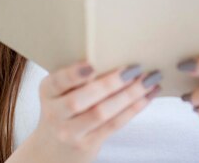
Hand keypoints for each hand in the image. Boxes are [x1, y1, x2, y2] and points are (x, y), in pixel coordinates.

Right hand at [31, 61, 161, 162]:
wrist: (56, 148)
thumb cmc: (66, 108)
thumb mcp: (61, 91)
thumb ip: (80, 75)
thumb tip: (118, 50)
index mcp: (47, 91)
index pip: (57, 82)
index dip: (74, 74)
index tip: (92, 64)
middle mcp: (55, 113)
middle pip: (80, 100)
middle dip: (110, 83)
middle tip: (135, 68)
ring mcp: (70, 132)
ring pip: (102, 113)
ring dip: (130, 94)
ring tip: (150, 79)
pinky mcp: (88, 144)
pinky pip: (114, 124)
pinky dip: (134, 108)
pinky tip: (149, 95)